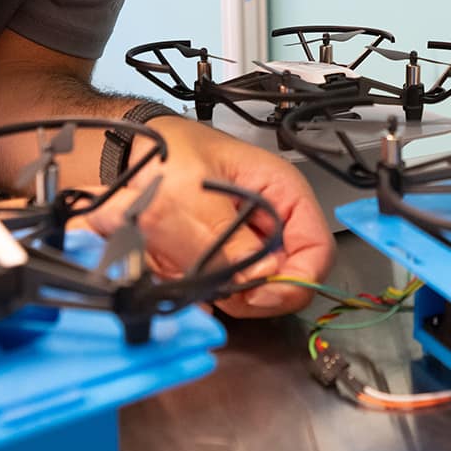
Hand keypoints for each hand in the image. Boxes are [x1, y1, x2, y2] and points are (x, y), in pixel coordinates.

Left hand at [92, 117, 332, 317]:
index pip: (317, 250)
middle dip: (255, 292)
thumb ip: (229, 238)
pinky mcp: (228, 258)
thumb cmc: (168, 157)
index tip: (258, 294)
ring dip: (226, 292)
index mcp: (282, 193)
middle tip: (221, 289)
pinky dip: (208, 291)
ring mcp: (251, 241)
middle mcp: (274, 221)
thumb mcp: (194, 195)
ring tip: (193, 271)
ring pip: (259, 290)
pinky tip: (184, 273)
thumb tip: (262, 274)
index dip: (295, 280)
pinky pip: (230, 289)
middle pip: (290, 278)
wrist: (132, 158)